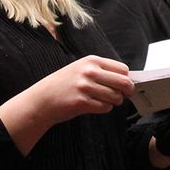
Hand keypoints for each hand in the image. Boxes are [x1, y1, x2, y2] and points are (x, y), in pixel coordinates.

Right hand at [0, 54, 134, 155]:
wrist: (42, 99)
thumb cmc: (65, 85)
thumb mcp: (81, 69)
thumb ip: (102, 71)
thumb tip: (127, 79)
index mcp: (92, 61)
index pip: (122, 69)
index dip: (127, 79)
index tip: (125, 85)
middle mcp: (89, 72)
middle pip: (123, 82)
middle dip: (127, 91)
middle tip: (124, 96)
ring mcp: (85, 87)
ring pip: (116, 96)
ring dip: (114, 102)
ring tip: (105, 101)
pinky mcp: (82, 102)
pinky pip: (105, 107)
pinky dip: (105, 108)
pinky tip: (95, 106)